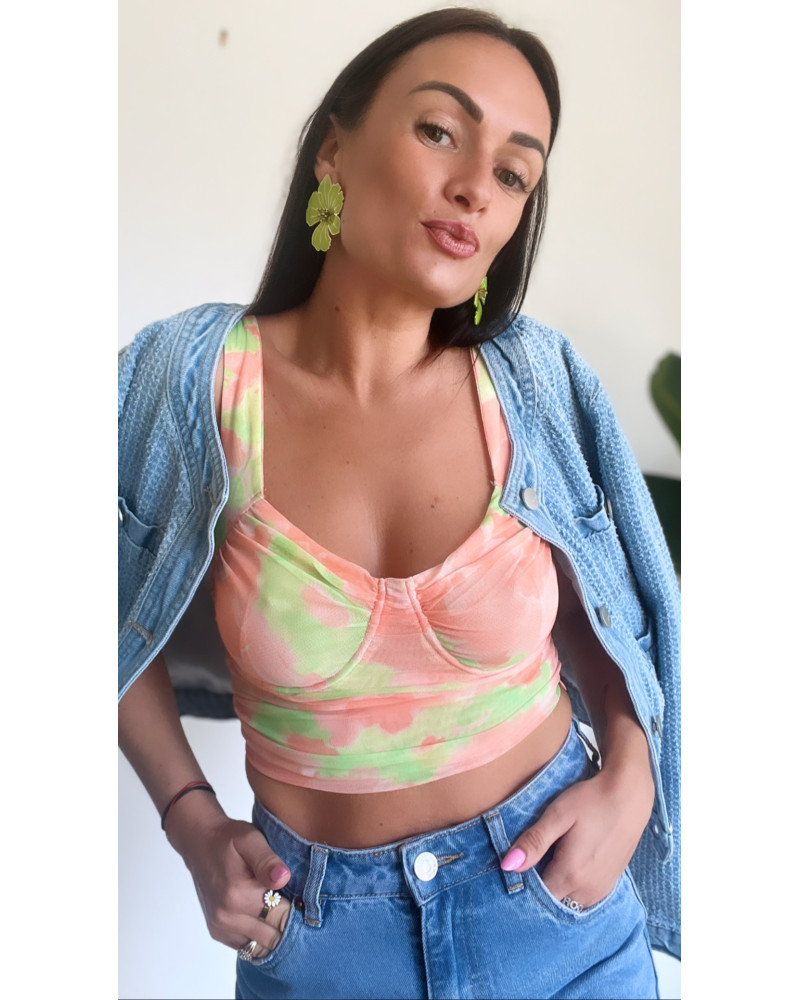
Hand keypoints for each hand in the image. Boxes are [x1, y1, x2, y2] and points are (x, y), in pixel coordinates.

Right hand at [170, 809, 292, 955]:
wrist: (199, 843)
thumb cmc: (228, 839)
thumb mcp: (251, 839)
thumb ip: (268, 861)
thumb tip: (283, 878)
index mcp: (239, 895)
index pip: (282, 919)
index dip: (297, 910)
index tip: (302, 898)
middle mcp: (227, 917)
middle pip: (273, 938)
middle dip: (286, 924)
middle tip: (292, 903)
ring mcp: (220, 927)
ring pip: (261, 947)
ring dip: (272, 932)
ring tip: (276, 908)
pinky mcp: (217, 932)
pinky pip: (247, 946)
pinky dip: (258, 936)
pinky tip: (262, 916)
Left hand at [500, 762, 653, 908]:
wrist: (629, 796)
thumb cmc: (591, 801)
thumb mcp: (558, 815)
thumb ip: (534, 842)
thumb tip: (507, 866)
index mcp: (571, 875)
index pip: (537, 896)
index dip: (524, 883)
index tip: (519, 864)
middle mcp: (587, 890)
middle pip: (552, 900)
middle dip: (539, 886)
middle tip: (533, 858)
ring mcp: (601, 890)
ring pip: (568, 900)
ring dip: (556, 886)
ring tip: (550, 858)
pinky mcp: (610, 884)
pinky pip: (583, 896)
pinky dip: (572, 886)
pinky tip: (568, 861)